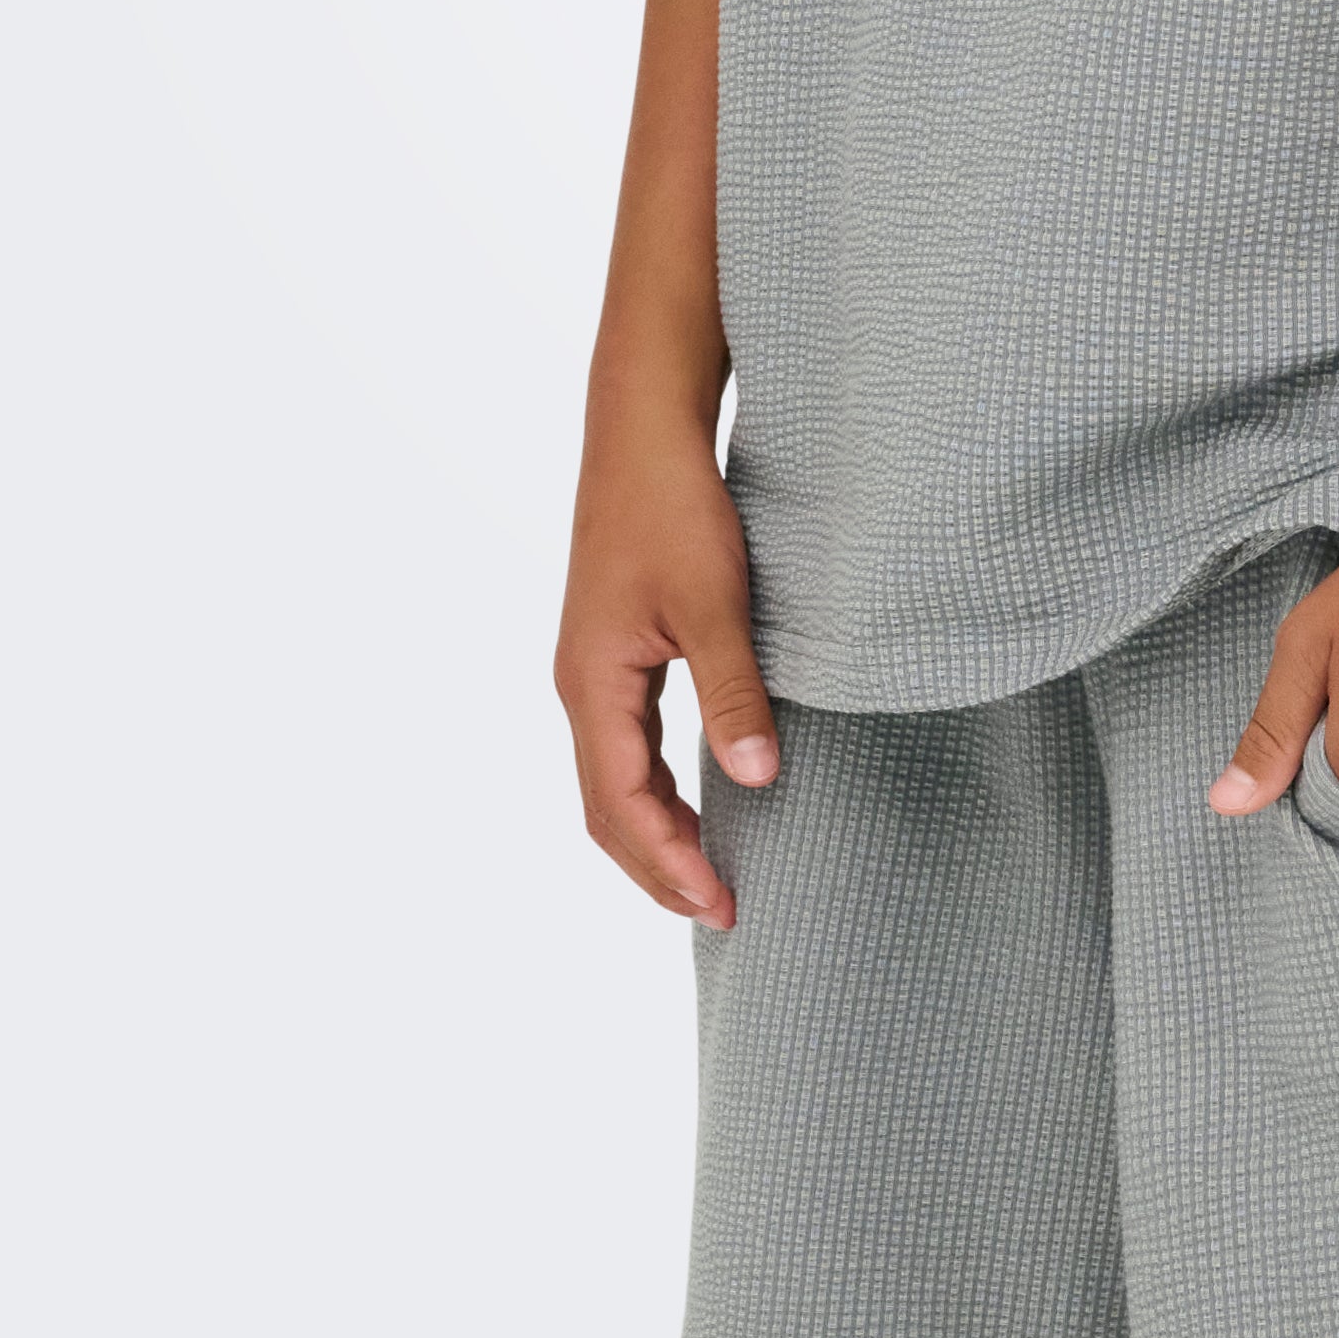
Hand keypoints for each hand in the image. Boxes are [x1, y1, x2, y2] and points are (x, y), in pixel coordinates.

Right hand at [554, 413, 779, 923]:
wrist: (642, 428)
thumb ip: (732, 690)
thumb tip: (757, 778)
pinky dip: (652, 788)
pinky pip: (624, 742)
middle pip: (606, 807)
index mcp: (594, 684)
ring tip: (707, 872)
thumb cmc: (673, 505)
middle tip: (720, 909)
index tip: (720, 904)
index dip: (669, 863)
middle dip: (657, 866)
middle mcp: (581, 686)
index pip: (622, 805)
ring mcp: (592, 667)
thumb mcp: (713, 600)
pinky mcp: (612, 647)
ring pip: (612, 778)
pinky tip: (696, 795)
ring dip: (654, 832)